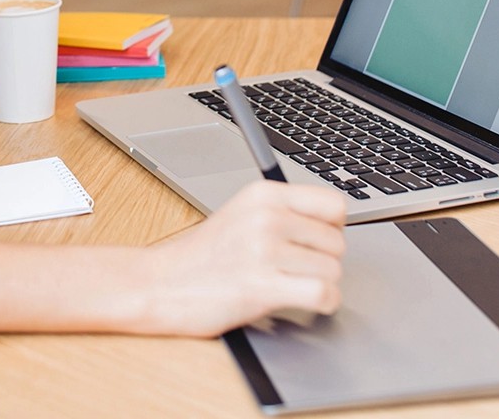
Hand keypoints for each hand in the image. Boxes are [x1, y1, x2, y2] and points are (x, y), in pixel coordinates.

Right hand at [139, 180, 345, 336]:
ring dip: (320, 285)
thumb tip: (334, 226)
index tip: (317, 241)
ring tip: (292, 285)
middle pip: (337, 243)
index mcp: (263, 195)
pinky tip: (306, 302)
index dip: (332, 228)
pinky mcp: (262, 286)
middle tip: (296, 269)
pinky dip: (323, 303)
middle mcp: (266, 217)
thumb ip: (284, 213)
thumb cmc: (203, 256)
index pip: (334, 205)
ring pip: (333, 271)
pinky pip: (324, 294)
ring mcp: (263, 250)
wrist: (162, 283)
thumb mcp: (241, 214)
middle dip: (324, 261)